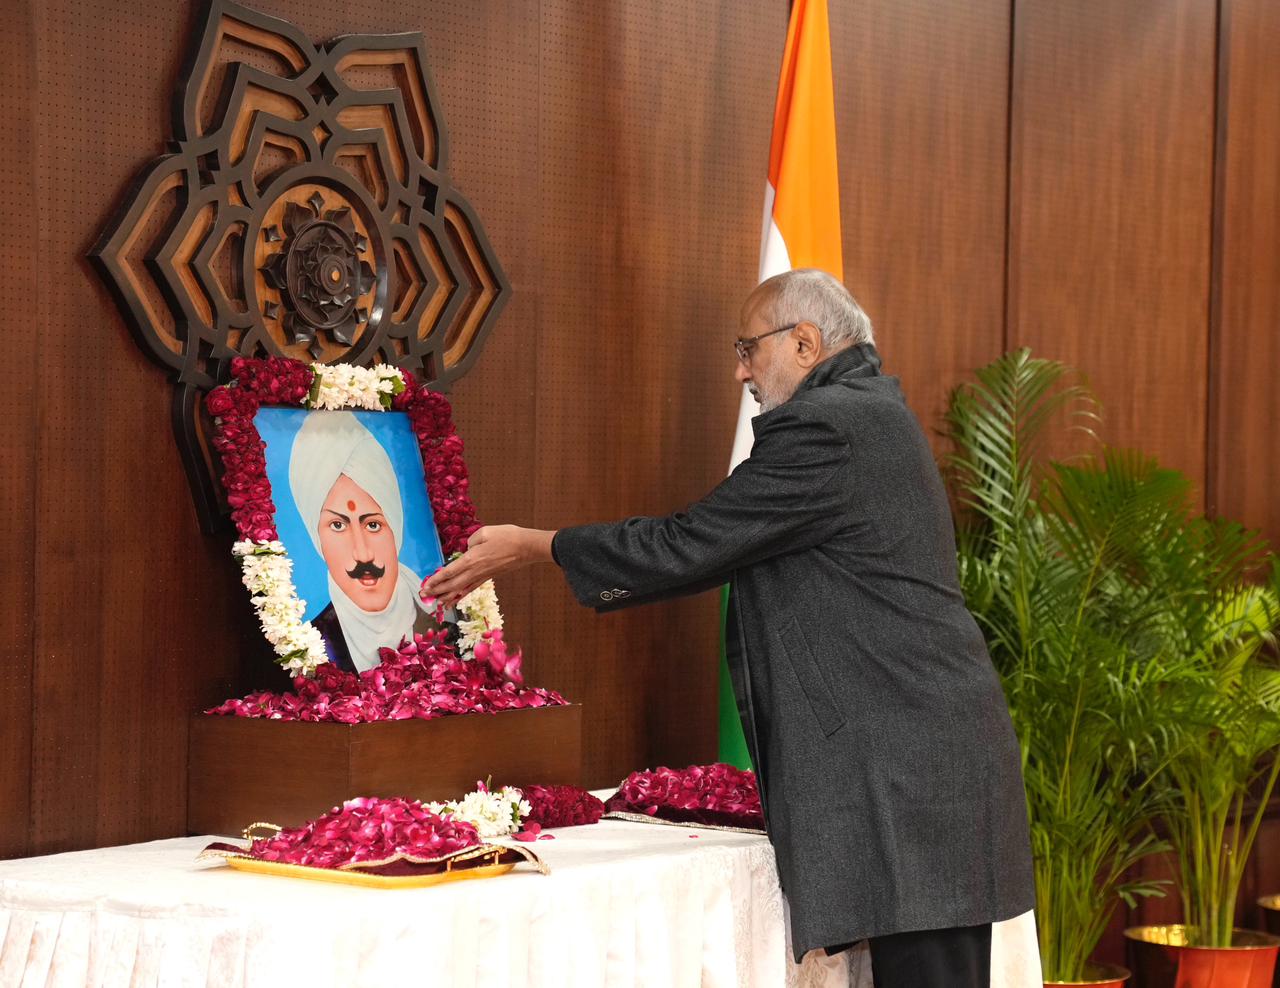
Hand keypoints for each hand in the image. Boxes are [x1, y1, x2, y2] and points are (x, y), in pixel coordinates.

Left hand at [421, 525, 555, 606]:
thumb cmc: (507, 536)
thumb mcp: (485, 532)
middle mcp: (475, 571)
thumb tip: (467, 550)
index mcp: (472, 559)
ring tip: (437, 604)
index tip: (425, 586)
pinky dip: (462, 595)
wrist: (527, 547)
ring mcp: (482, 576)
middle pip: (452, 584)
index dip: (436, 580)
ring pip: (461, 590)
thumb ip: (471, 541)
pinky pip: (472, 588)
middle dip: (437, 591)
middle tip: (424, 596)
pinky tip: (456, 600)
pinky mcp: (489, 577)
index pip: (449, 572)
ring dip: (447, 597)